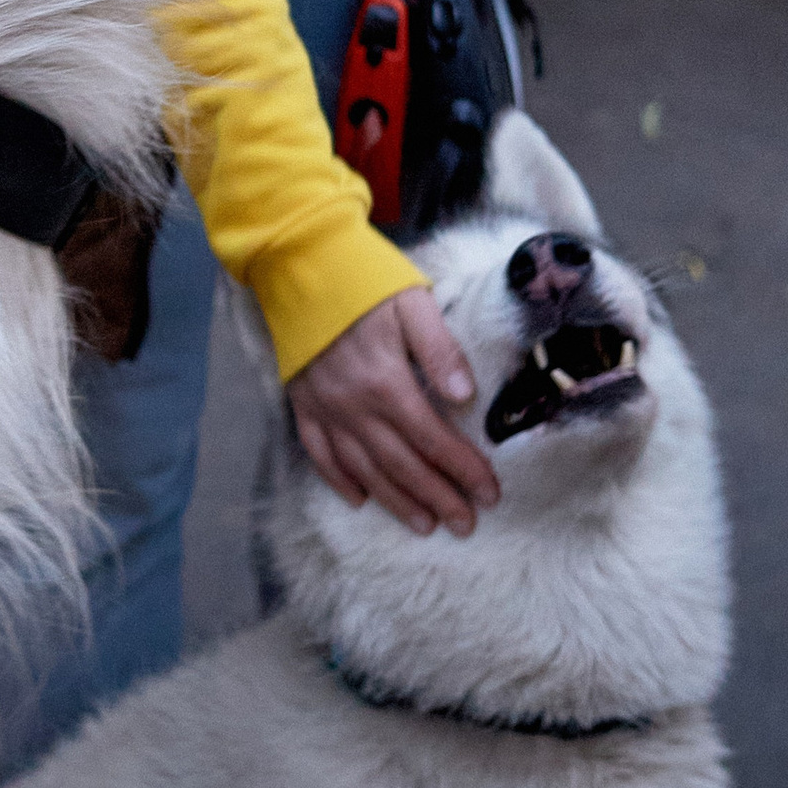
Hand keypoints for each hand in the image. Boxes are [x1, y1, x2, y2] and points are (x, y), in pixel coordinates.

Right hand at [290, 287, 500, 535]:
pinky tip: (360, 499)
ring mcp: (324, 408)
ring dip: (396, 501)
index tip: (489, 494)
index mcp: (385, 381)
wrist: (298, 261)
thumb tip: (465, 397)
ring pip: (363, 468)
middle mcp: (352, 404)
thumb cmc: (364, 279)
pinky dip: (339, 480)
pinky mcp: (302, 403)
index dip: (463, 469)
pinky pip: (319, 453)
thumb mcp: (412, 302)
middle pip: (401, 463)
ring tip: (424, 526)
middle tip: (465, 524)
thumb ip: (440, 349)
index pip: (432, 438)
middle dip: (437, 496)